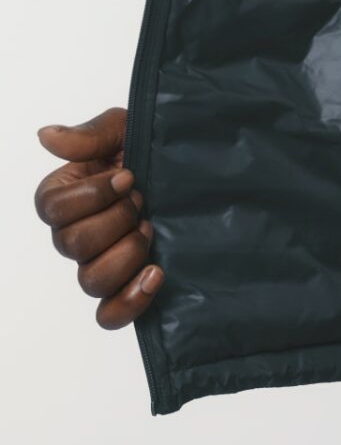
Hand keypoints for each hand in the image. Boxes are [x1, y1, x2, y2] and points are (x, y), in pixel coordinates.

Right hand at [34, 107, 163, 328]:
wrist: (190, 169)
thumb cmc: (150, 147)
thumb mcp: (124, 130)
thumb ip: (88, 136)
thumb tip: (46, 136)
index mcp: (65, 196)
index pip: (53, 210)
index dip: (93, 195)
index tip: (129, 178)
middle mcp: (74, 234)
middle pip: (73, 245)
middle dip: (117, 219)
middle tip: (143, 201)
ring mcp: (99, 262)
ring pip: (91, 280)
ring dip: (127, 253)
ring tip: (150, 230)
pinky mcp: (126, 285)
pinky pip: (110, 314)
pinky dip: (129, 301)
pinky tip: (155, 274)